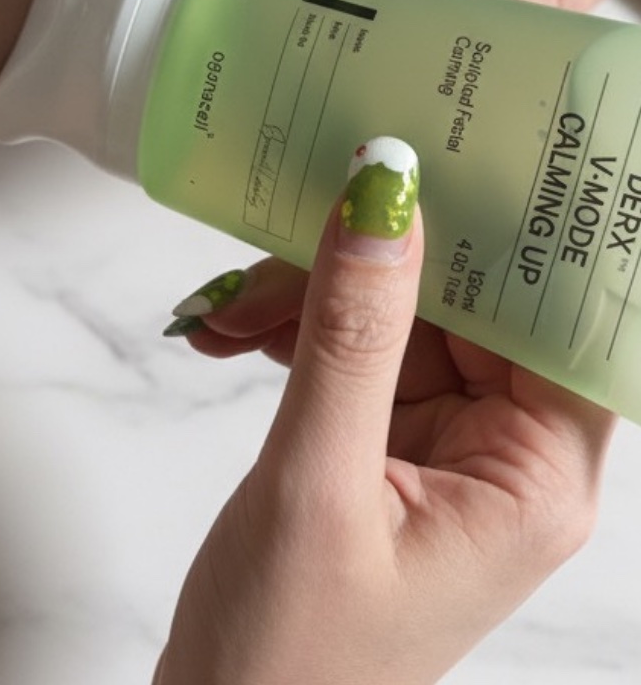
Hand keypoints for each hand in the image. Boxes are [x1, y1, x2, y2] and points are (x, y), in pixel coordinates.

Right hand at [156, 140, 615, 684]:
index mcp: (536, 478)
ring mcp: (439, 448)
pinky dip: (294, 332)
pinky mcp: (383, 446)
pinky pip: (352, 353)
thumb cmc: (286, 644)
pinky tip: (235, 330)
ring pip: (394, 318)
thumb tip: (384, 192)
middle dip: (370, 261)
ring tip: (232, 306)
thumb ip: (352, 332)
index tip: (448, 149)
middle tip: (290, 223)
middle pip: (460, 305)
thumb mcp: (317, 478)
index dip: (508, 230)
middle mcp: (504, 457)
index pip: (551, 316)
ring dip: (311, 297)